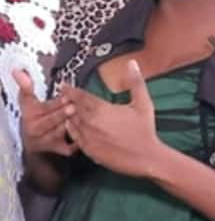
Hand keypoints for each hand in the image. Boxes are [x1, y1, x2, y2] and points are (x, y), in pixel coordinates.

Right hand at [14, 70, 76, 156]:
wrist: (32, 139)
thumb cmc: (34, 115)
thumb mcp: (28, 100)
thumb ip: (26, 86)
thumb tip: (17, 71)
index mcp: (30, 115)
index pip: (43, 108)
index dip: (55, 103)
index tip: (66, 97)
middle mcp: (36, 129)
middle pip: (51, 121)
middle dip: (64, 113)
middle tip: (75, 107)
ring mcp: (46, 140)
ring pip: (59, 133)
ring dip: (72, 126)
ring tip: (82, 118)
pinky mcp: (56, 149)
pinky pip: (66, 148)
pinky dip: (74, 144)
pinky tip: (83, 138)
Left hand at [62, 60, 162, 177]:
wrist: (145, 157)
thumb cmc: (145, 129)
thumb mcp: (143, 103)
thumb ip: (136, 82)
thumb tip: (132, 63)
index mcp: (101, 109)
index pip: (80, 96)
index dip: (70, 90)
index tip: (64, 85)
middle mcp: (90, 122)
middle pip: (72, 108)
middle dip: (67, 101)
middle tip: (63, 96)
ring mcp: (87, 137)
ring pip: (71, 122)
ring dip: (68, 115)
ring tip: (66, 110)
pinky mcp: (88, 150)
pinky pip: (73, 137)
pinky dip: (71, 129)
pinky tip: (72, 126)